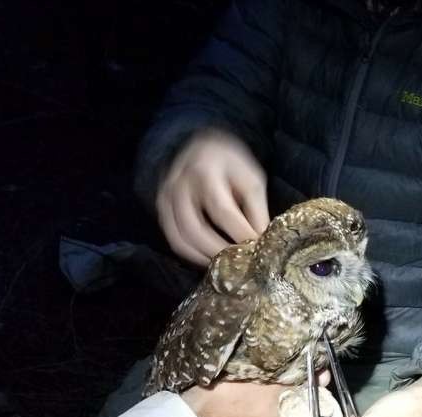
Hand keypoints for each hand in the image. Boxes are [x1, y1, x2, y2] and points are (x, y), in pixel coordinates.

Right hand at [156, 128, 269, 265]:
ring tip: (225, 264)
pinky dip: (191, 254)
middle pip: (196, 228)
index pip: (222, 210)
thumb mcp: (251, 178)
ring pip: (181, 237)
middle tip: (240, 262)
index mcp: (206, 171)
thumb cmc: (231, 163)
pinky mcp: (161, 208)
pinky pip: (173, 238)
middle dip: (219, 250)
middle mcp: (180, 184)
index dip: (239, 232)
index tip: (256, 248)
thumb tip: (260, 239)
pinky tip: (208, 259)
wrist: (202, 147)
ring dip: (203, 256)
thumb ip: (256, 208)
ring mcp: (166, 197)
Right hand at [181, 371, 329, 416]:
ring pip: (276, 405)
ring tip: (276, 367)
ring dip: (277, 387)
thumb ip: (298, 380)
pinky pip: (260, 408)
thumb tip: (323, 375)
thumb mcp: (270, 383)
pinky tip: (257, 380)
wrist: (196, 411)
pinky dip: (262, 395)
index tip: (318, 365)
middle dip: (296, 383)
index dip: (315, 381)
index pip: (311, 401)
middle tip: (296, 361)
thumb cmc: (235, 395)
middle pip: (294, 402)